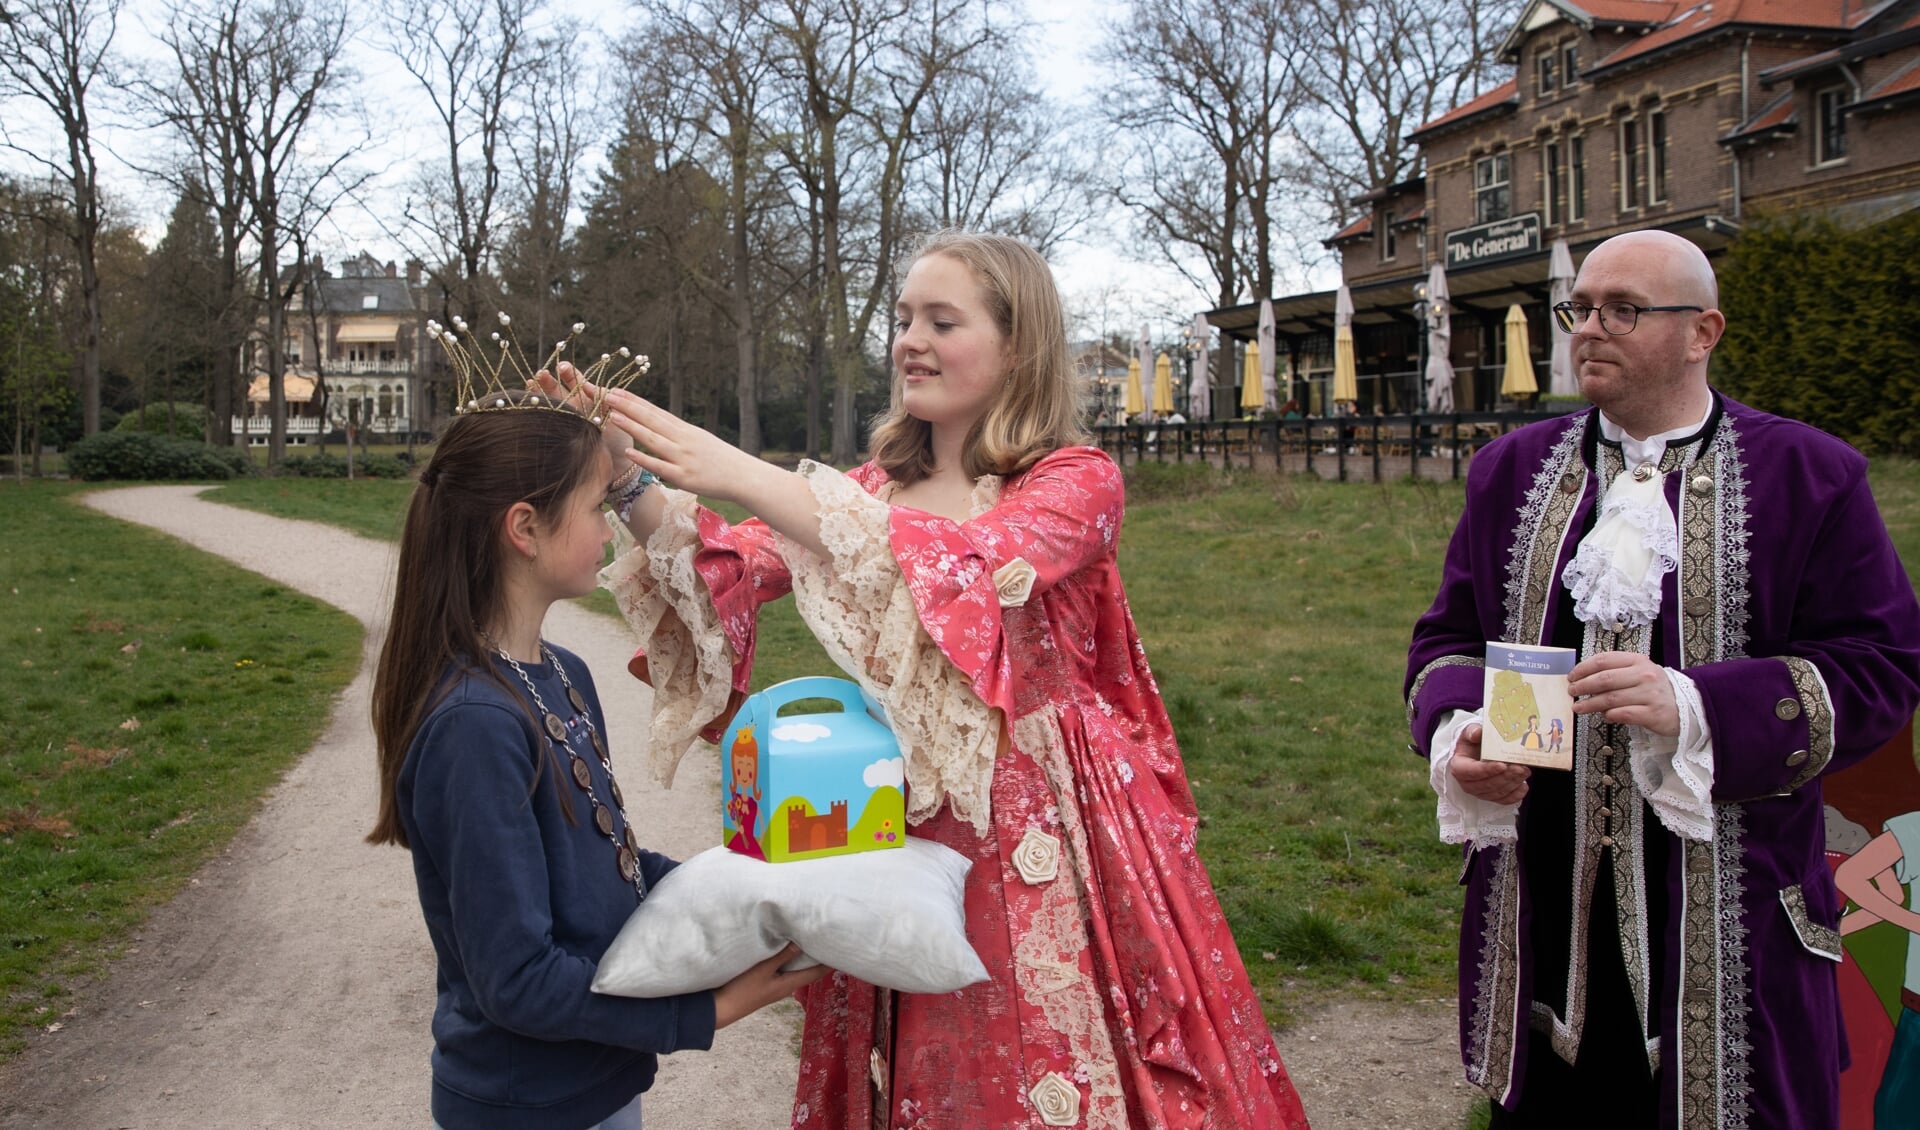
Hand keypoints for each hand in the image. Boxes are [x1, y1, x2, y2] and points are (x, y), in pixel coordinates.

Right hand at [534, 363, 630, 466]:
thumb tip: (591, 386)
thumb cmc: (619, 438)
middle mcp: (572, 406)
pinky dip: (536, 410)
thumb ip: (605, 398)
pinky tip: (527, 402)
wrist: (617, 464)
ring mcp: (564, 419)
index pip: (575, 381)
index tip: (561, 367)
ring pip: (547, 402)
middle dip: (548, 380)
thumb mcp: (616, 414)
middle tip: (542, 373)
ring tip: (530, 382)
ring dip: (538, 391)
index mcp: (587, 398)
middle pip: (556, 388)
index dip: (568, 373)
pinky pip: (544, 420)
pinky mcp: (558, 432)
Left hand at [601, 387, 770, 504]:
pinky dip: (644, 459)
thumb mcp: (700, 441)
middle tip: (606, 394)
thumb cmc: (722, 460)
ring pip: (653, 439)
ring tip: (611, 415)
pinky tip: (630, 452)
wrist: (745, 476)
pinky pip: (661, 467)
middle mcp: (683, 440)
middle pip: (651, 420)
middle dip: (627, 407)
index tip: (617, 391)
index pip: (656, 412)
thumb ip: (679, 435)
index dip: (635, 401)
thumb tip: (659, 427)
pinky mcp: (685, 477)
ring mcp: (683, 458)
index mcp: (686, 430)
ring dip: (632, 426)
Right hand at [712, 942, 829, 1028]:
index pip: (817, 972)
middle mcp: (786, 986)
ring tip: (813, 941)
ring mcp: (776, 986)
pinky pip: (785, 969)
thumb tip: (803, 941)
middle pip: (809, 970)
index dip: (830, 962)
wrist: (720, 1008)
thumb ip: (782, 955)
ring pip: (797, 969)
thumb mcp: (763, 969)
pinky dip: (791, 958)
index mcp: (789, 984)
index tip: (842, 949)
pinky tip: (788, 949)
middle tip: (830, 940)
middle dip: (820, 957)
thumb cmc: (742, 989)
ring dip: (805, 957)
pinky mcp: (766, 983)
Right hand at [1449, 723, 1530, 804]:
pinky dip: (1515, 795)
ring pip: (1497, 792)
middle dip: (1505, 776)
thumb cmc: (1472, 743)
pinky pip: (1504, 800)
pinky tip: (1524, 785)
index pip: (1472, 771)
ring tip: (1525, 771)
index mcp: (1459, 767)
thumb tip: (1477, 733)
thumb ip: (1473, 731)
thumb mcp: (1469, 732)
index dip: (1487, 770)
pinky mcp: (1491, 797)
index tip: (1502, 765)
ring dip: (1513, 783)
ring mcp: (1479, 792)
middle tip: (1520, 767)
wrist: (1476, 752)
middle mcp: (1467, 783)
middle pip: (1487, 784)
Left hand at [1569, 651, 1678, 735]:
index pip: (1604, 660)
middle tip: (1572, 692)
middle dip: (1583, 686)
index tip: (1572, 676)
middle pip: (1604, 679)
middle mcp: (1644, 675)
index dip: (1583, 668)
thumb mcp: (1639, 672)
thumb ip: (1615, 671)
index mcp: (1638, 661)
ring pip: (1611, 698)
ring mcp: (1649, 694)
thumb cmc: (1655, 688)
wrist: (1686, 705)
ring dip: (1590, 704)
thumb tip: (1584, 678)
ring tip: (1579, 708)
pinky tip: (1603, 716)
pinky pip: (1623, 714)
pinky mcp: (1652, 714)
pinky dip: (1609, 715)